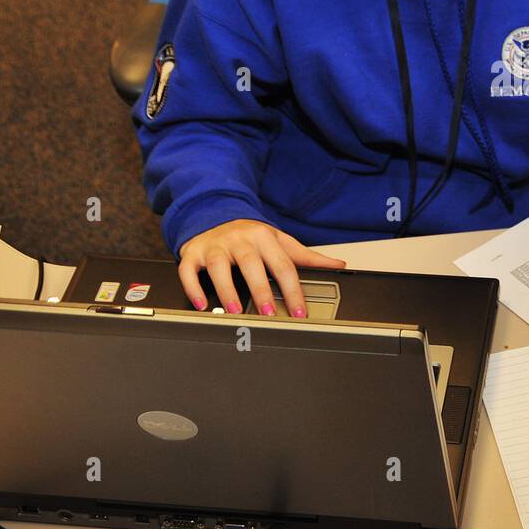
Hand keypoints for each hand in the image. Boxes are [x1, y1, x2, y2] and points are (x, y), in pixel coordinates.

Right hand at [178, 219, 346, 317]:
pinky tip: (200, 304)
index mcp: (264, 237)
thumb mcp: (279, 241)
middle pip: (251, 264)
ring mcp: (215, 245)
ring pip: (219, 266)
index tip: (300, 312)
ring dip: (226, 289)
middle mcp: (239, 239)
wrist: (214, 213)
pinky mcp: (193, 253)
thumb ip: (307, 257)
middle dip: (260, 290)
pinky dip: (193, 287)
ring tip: (234, 311)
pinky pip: (190, 270)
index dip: (293, 290)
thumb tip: (339, 265)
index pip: (283, 265)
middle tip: (268, 315)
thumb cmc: (250, 235)